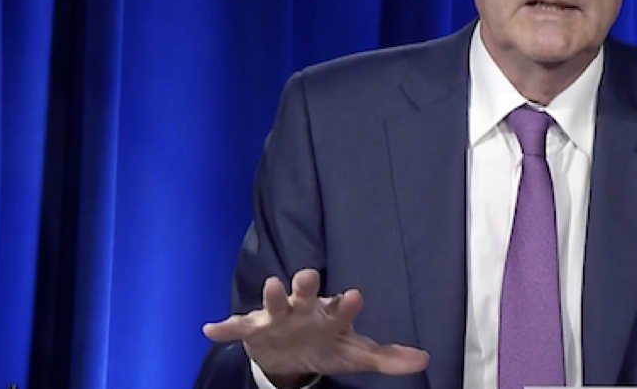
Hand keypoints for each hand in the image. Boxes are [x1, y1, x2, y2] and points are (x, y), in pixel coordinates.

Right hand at [202, 269, 429, 385]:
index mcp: (330, 315)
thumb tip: (426, 360)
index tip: (354, 296)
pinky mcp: (253, 328)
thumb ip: (388, 357)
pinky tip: (211, 328)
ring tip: (271, 285)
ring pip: (274, 302)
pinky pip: (237, 327)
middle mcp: (305, 308)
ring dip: (272, 294)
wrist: (290, 353)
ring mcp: (278, 316)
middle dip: (307, 285)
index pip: (341, 308)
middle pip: (307, 292)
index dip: (347, 304)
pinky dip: (225, 327)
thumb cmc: (327, 346)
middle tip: (309, 275)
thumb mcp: (356, 356)